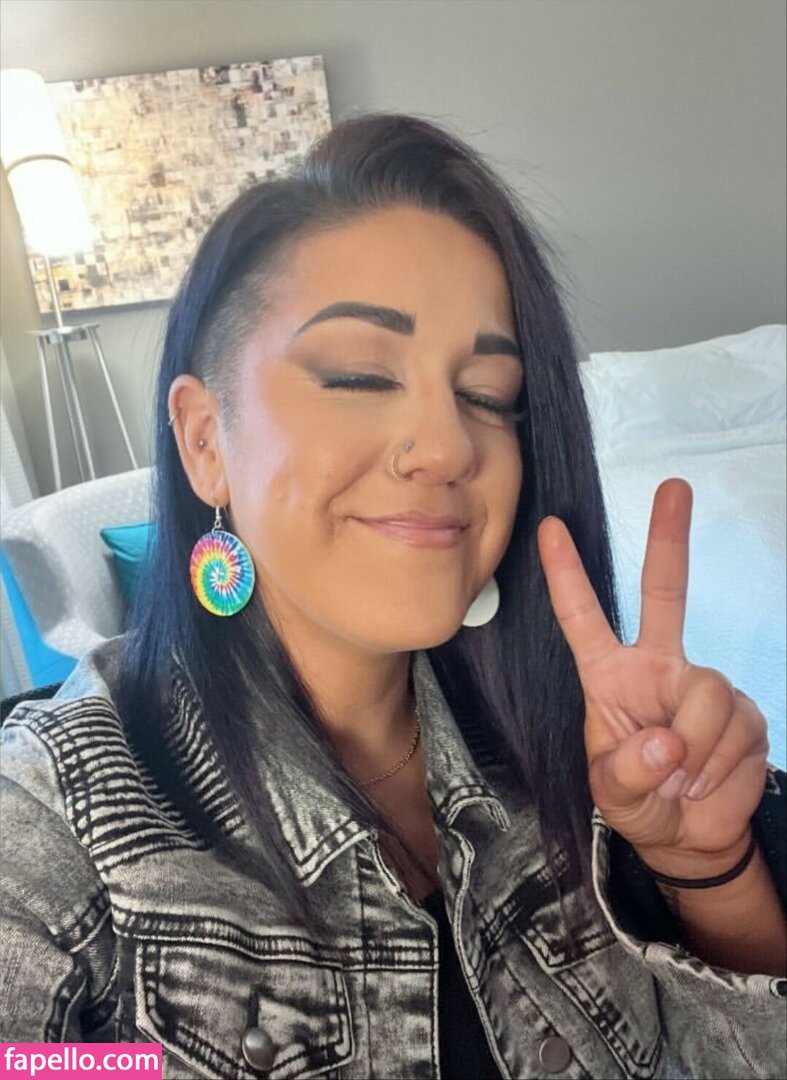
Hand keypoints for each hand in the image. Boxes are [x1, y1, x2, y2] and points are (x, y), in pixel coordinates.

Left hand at [536, 478, 768, 874]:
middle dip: (668, 539)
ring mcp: (703, 685)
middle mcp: (658, 666)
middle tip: (673, 486)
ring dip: (696, 750)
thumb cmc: (640, 803)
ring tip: (682, 778)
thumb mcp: (612, 795)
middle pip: (665, 593)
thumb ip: (626, 771)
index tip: (550, 527)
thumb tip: (666, 743)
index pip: (583, 617)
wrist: (691, 837)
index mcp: (611, 676)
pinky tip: (708, 778)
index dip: (567, 574)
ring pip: (708, 694)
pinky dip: (721, 765)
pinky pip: (736, 728)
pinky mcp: (743, 711)